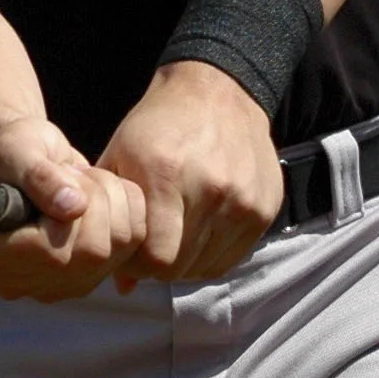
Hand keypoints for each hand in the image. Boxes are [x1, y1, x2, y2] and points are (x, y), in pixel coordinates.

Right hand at [0, 117, 147, 301]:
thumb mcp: (17, 149)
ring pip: (116, 248)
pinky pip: (132, 245)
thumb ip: (40, 176)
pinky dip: (126, 208)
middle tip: (71, 173)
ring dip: (110, 199)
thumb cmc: (11, 151)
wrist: (22, 162)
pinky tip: (95, 195)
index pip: (51, 253)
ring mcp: (54, 286)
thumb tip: (74, 207)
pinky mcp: (85, 280)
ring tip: (79, 181)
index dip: (70, 212)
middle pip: (91, 253)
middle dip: (95, 198)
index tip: (59, 176)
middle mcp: (18, 281)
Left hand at [97, 61, 283, 287]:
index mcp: (165, 175)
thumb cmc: (158, 126)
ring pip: (208, 265)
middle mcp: (209, 188)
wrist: (216, 90)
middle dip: (159, 265)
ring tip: (176, 234)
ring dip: (187, 260)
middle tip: (151, 245)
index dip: (137, 265)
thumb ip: (113, 217)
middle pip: (181, 266)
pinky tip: (200, 231)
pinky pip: (234, 255)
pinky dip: (213, 252)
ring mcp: (243, 199)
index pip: (155, 259)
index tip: (130, 251)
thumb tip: (121, 286)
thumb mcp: (120, 156)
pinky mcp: (265, 206)